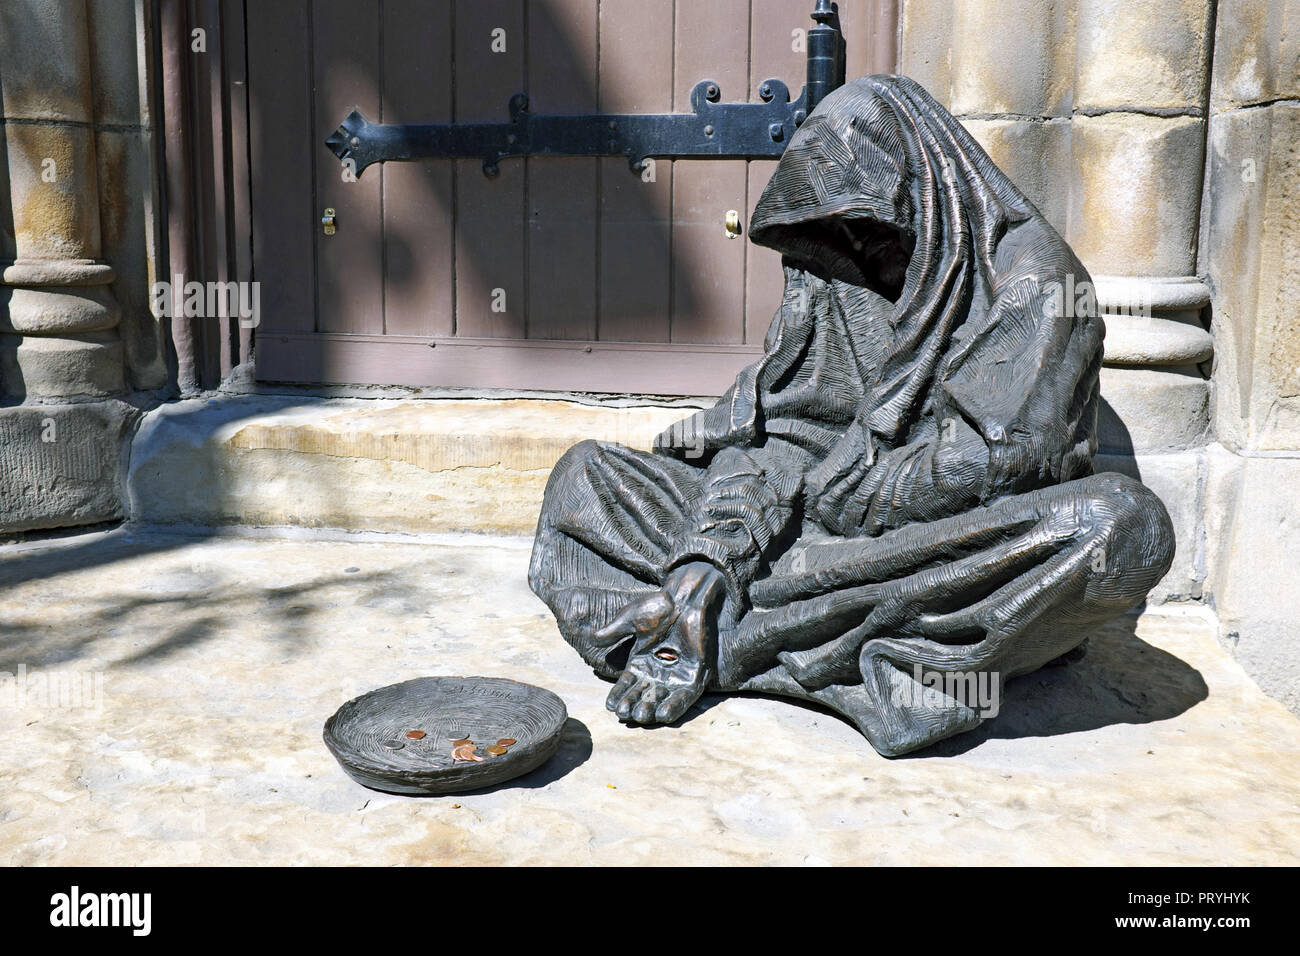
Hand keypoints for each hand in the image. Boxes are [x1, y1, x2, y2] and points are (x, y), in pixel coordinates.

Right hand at [590, 562, 725, 724]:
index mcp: (641, 663)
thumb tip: (593, 638)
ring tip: (640, 716)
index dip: (619, 696)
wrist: (684, 600)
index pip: (627, 685)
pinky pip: (684, 697)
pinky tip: (663, 715)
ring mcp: (675, 676)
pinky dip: (675, 707)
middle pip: (643, 696)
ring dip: (651, 709)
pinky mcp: (694, 676)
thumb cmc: (657, 607)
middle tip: (624, 714)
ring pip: (661, 699)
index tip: (610, 706)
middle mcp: (657, 673)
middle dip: (633, 705)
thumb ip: (614, 632)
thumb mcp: (629, 620)